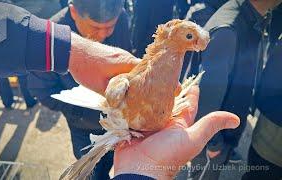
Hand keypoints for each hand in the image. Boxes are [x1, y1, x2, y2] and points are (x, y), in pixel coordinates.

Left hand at [69, 33, 139, 93]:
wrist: (72, 51)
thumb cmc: (86, 68)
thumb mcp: (101, 86)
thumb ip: (114, 95)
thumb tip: (123, 103)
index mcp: (128, 63)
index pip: (145, 76)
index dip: (145, 88)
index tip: (142, 98)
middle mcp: (127, 56)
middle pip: (138, 74)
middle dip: (135, 86)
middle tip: (131, 98)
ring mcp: (120, 54)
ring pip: (129, 71)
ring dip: (126, 81)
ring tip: (122, 92)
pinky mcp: (113, 55)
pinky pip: (122, 67)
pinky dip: (120, 75)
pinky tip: (114, 83)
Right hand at [114, 86, 239, 178]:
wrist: (139, 169)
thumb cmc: (166, 157)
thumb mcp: (192, 139)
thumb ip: (211, 126)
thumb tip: (235, 119)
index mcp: (177, 126)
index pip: (187, 106)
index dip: (190, 94)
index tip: (191, 82)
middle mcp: (162, 124)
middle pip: (165, 102)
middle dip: (166, 89)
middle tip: (165, 74)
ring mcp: (144, 124)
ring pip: (147, 105)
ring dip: (147, 94)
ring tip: (146, 79)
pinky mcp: (130, 125)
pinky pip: (130, 111)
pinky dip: (130, 103)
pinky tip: (130, 91)